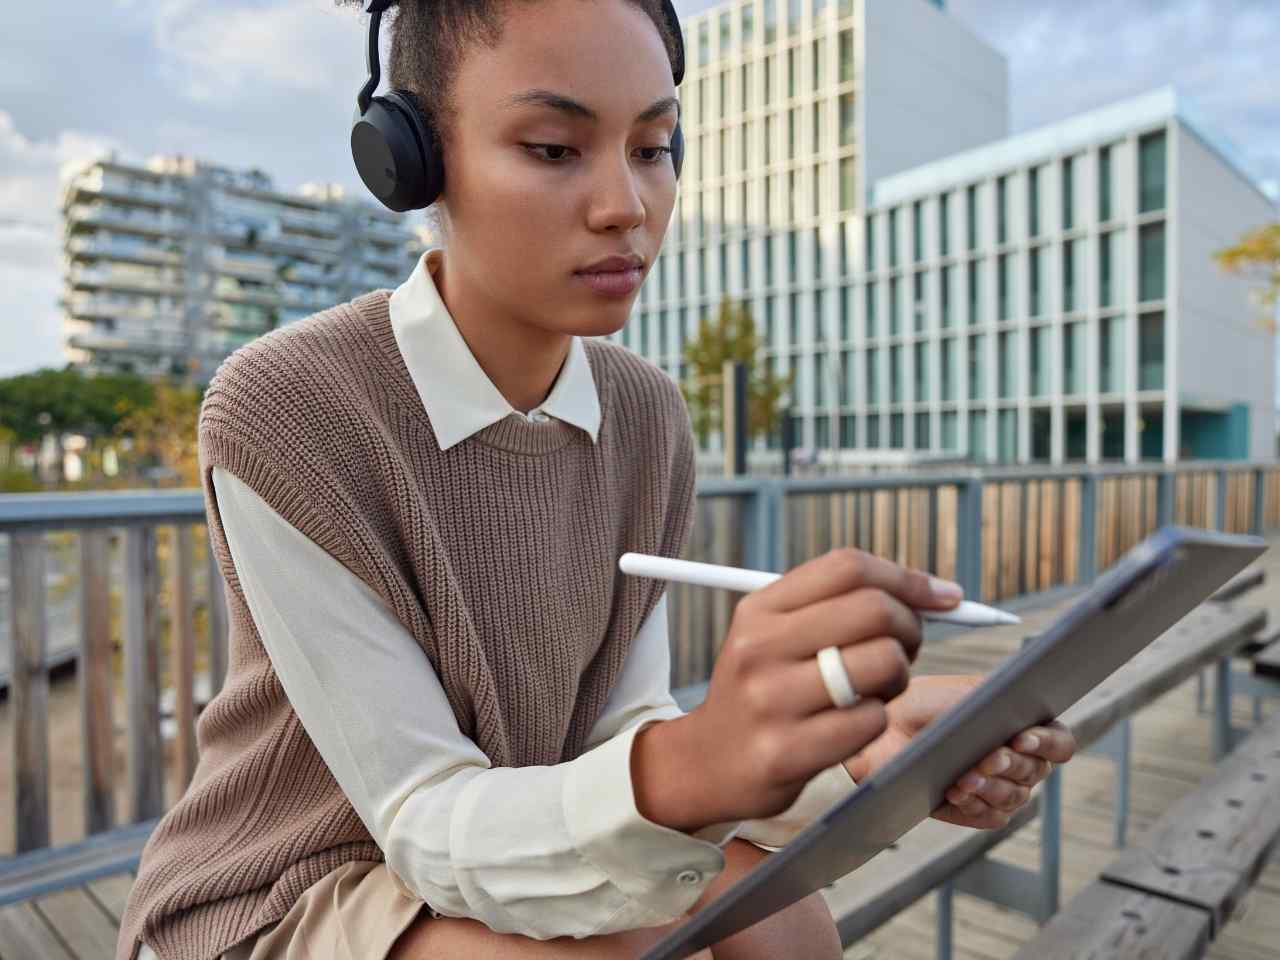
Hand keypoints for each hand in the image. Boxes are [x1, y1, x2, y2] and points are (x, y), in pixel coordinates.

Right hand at [632, 548, 964, 832]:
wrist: (706, 764)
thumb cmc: (764, 691)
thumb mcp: (773, 635)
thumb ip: (838, 606)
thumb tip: (937, 594)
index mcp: (759, 609)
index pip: (848, 566)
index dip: (907, 578)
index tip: (943, 598)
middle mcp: (759, 647)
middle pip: (873, 609)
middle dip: (911, 628)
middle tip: (906, 649)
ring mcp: (770, 701)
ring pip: (881, 663)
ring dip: (898, 677)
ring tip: (878, 689)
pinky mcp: (784, 752)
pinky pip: (871, 721)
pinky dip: (878, 720)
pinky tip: (854, 725)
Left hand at [843, 675, 1077, 828]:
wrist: (885, 730)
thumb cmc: (925, 704)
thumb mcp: (965, 691)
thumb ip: (1001, 699)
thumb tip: (1024, 719)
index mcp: (1024, 727)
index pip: (1059, 743)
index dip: (1047, 743)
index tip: (1021, 738)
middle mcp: (1019, 762)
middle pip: (1036, 772)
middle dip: (1010, 765)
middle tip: (986, 758)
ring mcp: (999, 789)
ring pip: (1015, 797)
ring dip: (990, 786)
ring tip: (963, 778)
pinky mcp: (975, 811)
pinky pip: (991, 816)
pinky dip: (974, 804)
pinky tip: (955, 792)